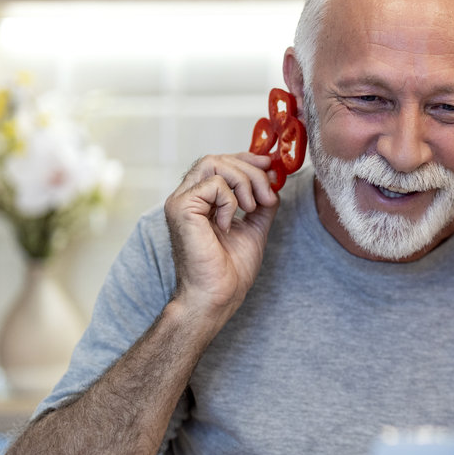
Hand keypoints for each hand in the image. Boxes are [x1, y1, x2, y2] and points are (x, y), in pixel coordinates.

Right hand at [165, 152, 278, 322]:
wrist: (217, 295)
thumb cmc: (230, 271)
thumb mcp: (255, 228)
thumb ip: (262, 203)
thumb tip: (273, 180)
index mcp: (201, 201)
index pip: (219, 163)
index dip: (246, 159)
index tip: (270, 166)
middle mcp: (186, 197)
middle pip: (218, 159)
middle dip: (251, 171)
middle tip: (268, 195)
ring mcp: (180, 201)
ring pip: (214, 163)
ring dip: (244, 182)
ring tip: (252, 209)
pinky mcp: (181, 208)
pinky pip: (214, 184)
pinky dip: (231, 201)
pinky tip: (228, 225)